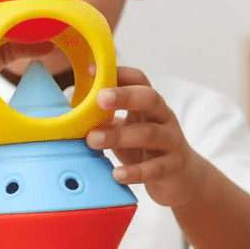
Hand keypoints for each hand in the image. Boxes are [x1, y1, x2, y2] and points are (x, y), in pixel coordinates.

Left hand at [85, 66, 206, 207]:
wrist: (181, 178)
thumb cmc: (144, 149)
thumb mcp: (125, 129)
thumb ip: (104, 119)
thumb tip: (67, 112)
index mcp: (149, 104)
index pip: (139, 79)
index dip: (118, 73)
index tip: (90, 70)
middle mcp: (163, 117)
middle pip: (149, 98)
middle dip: (124, 96)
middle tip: (99, 99)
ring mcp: (171, 141)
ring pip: (149, 133)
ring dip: (119, 136)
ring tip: (93, 140)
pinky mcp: (173, 166)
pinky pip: (155, 168)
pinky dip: (135, 172)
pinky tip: (117, 174)